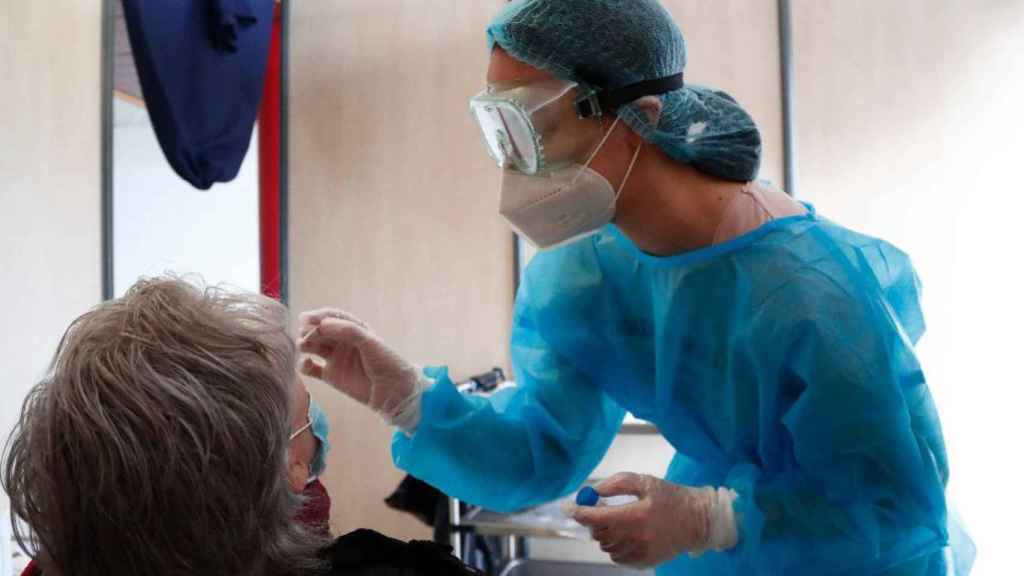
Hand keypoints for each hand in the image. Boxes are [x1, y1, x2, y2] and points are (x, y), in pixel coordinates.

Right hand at [297, 308, 422, 427]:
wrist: (394, 391)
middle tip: (305, 334)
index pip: (331, 317)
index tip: (305, 318)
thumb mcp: (370, 342)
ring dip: (304, 344)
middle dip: (309, 330)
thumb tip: (322, 324)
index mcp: (353, 329)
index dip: (317, 316)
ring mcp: (335, 358)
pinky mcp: (330, 376)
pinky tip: (305, 363)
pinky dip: (303, 365)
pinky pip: (311, 368)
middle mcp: (342, 342)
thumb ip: (348, 330)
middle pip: (319, 331)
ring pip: (312, 347)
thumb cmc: (387, 362)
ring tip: (303, 346)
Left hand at [566, 472, 736, 566]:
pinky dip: (615, 546)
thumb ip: (617, 484)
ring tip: (619, 522)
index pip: (597, 518)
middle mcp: (637, 538)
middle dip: (594, 521)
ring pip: (607, 547)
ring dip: (605, 534)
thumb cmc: (671, 497)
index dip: (579, 513)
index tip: (569, 507)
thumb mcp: (645, 482)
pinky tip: (627, 535)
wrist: (698, 520)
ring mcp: (641, 553)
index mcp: (636, 515)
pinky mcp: (644, 562)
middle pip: (599, 534)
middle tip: (600, 510)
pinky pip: (618, 557)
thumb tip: (592, 491)